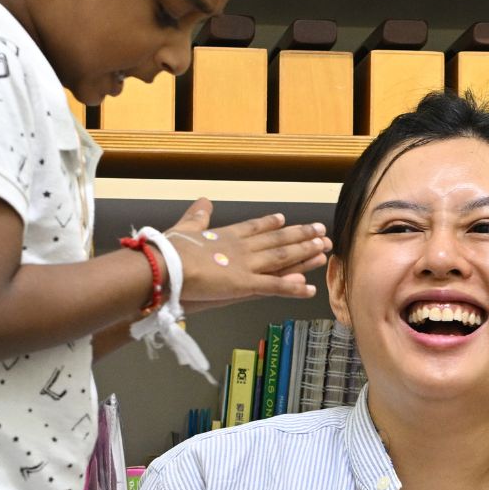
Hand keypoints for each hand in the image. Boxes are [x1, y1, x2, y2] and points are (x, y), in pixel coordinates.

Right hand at [166, 199, 328, 309]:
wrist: (165, 265)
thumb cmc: (169, 250)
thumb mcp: (184, 228)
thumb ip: (197, 217)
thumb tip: (204, 201)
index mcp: (225, 236)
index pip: (254, 228)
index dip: (271, 224)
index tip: (285, 219)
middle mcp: (241, 248)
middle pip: (276, 240)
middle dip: (301, 236)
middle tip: (321, 231)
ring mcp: (245, 265)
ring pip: (282, 258)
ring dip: (304, 254)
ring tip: (323, 249)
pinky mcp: (245, 284)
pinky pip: (274, 287)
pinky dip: (293, 288)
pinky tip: (309, 289)